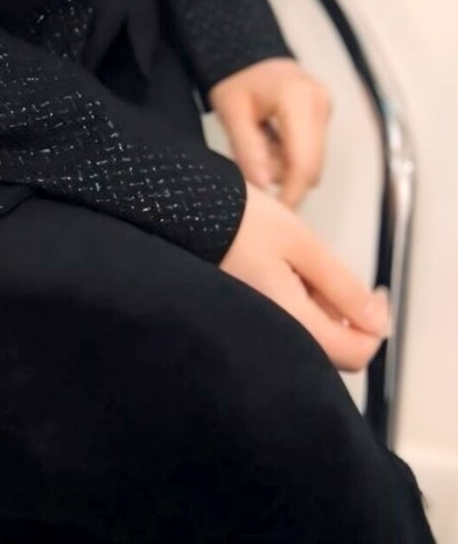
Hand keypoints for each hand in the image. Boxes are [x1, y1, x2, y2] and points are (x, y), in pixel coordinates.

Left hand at [207, 56, 330, 207]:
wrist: (248, 54)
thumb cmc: (236, 81)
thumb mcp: (231, 113)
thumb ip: (247, 150)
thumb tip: (263, 187)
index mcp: (297, 99)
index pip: (303, 162)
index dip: (292, 193)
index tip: (276, 212)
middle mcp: (319, 102)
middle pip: (311, 165)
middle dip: (284, 177)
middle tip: (254, 166)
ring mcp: (326, 107)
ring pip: (312, 161)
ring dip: (286, 166)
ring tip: (259, 144)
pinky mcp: (325, 114)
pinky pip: (312, 150)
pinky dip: (290, 154)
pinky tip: (271, 138)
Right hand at [219, 183, 390, 371]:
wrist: (182, 208)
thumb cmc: (242, 220)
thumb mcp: (301, 243)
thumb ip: (342, 286)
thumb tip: (379, 322)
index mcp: (291, 322)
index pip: (355, 353)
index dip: (375, 325)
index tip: (375, 292)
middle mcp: (274, 339)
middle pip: (334, 352)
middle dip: (348, 318)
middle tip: (335, 274)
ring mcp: (256, 333)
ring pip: (311, 341)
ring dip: (324, 312)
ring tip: (307, 268)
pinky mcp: (244, 321)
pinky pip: (287, 330)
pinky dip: (300, 309)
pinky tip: (288, 277)